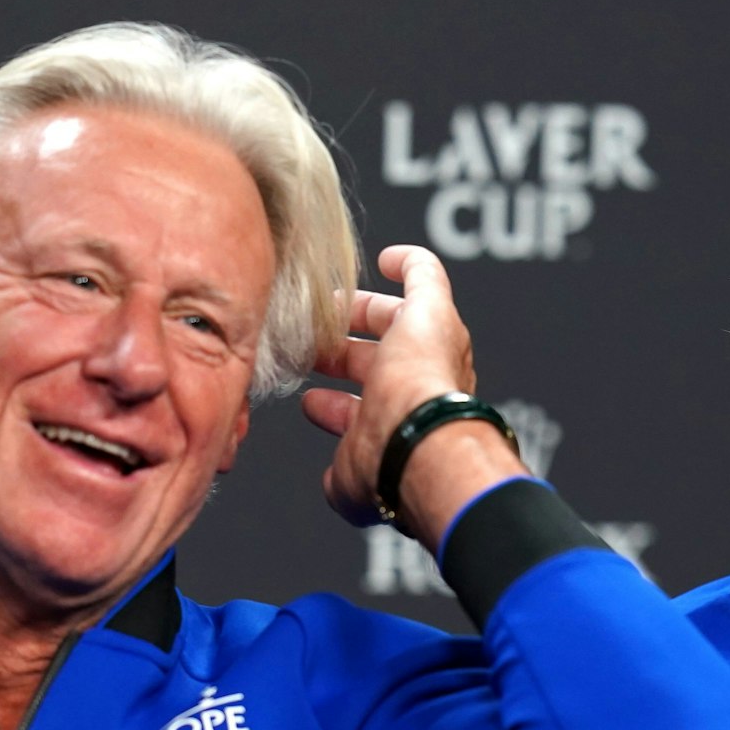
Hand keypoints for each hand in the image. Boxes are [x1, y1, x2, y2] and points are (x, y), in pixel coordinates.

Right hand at [301, 245, 522, 544]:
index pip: (394, 325)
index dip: (365, 309)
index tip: (333, 300)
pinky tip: (314, 439)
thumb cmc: (421, 379)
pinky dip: (331, 450)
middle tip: (306, 337)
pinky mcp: (358, 472)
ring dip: (330, 398)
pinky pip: (343, 463)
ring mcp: (380, 436)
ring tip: (301, 381)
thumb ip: (420, 275)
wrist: (412, 448)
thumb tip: (400, 258)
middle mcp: (404, 396)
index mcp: (421, 356)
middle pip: (369, 366)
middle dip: (338, 349)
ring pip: (353, 412)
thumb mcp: (428, 307)